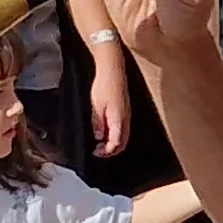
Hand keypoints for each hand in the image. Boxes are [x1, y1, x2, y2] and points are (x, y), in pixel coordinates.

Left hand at [86, 41, 133, 156]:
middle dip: (111, 150)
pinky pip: (122, 128)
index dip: (106, 152)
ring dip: (113, 143)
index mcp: (118, 119)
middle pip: (122, 143)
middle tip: (98, 151)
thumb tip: (99, 137)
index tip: (95, 153)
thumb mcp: (96, 106)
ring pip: (123, 136)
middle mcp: (125, 119)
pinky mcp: (124, 110)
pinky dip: (115, 134)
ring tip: (100, 143)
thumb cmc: (104, 85)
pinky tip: (105, 131)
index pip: (116, 143)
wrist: (112, 69)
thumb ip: (98, 123)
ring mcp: (126, 114)